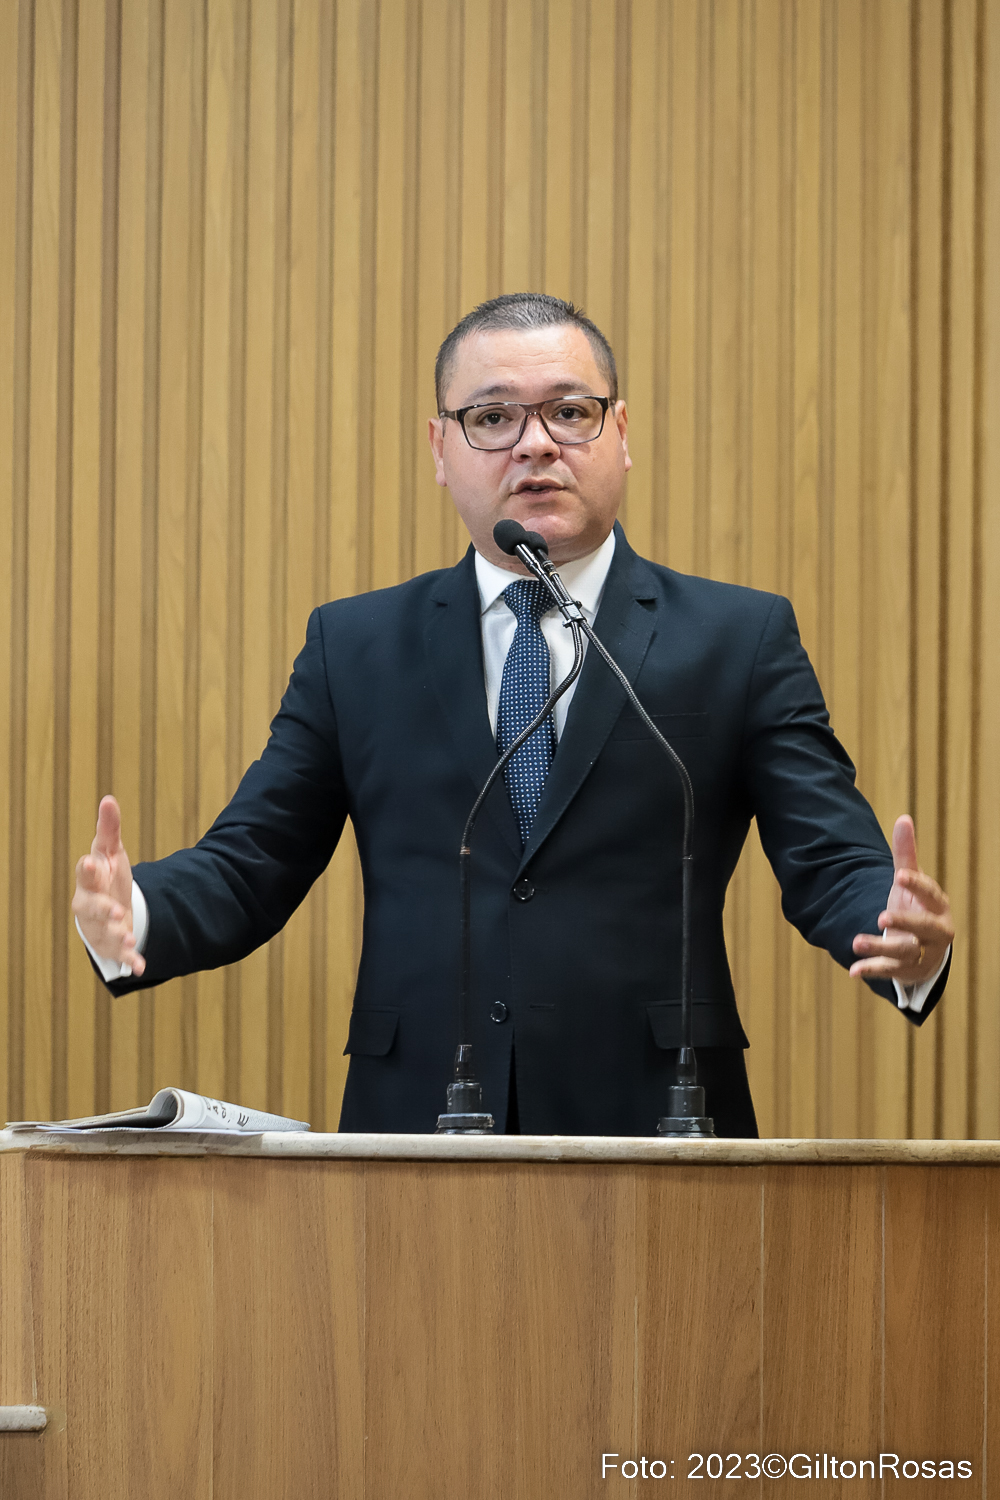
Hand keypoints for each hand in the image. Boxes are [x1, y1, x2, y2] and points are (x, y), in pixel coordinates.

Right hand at [71, 795, 144, 975]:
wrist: (104, 908)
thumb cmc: (105, 875)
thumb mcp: (109, 851)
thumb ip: (109, 828)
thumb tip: (109, 799)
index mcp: (90, 879)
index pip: (85, 872)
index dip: (87, 868)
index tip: (91, 862)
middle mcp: (89, 904)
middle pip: (89, 906)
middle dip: (101, 908)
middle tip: (115, 910)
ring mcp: (98, 926)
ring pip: (103, 932)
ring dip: (116, 935)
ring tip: (129, 938)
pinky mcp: (111, 944)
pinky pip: (119, 954)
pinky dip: (129, 960)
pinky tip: (140, 965)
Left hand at [850, 814, 952, 987]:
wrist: (925, 949)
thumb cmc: (917, 907)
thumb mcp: (911, 882)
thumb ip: (906, 854)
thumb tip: (903, 818)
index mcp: (938, 906)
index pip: (931, 894)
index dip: (918, 885)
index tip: (900, 876)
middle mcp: (936, 931)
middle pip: (925, 927)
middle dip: (905, 921)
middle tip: (882, 916)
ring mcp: (923, 953)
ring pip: (905, 952)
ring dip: (880, 947)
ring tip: (855, 942)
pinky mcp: (908, 971)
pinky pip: (891, 972)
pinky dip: (872, 970)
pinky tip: (853, 970)